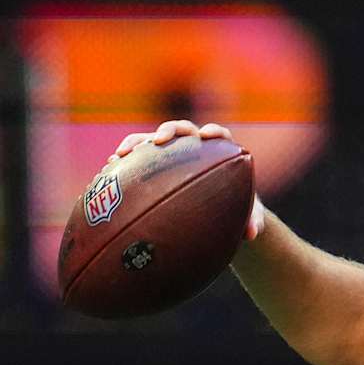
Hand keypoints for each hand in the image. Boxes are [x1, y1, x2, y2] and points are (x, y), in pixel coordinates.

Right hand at [111, 119, 264, 239]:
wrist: (218, 210)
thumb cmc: (236, 209)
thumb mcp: (246, 215)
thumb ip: (253, 221)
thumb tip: (252, 234)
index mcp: (220, 152)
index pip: (219, 135)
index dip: (214, 133)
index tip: (208, 136)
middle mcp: (193, 147)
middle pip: (182, 130)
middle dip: (171, 130)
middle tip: (161, 139)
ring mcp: (171, 153)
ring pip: (152, 140)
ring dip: (137, 142)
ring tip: (123, 154)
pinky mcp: (153, 162)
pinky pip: (136, 158)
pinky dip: (124, 161)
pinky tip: (109, 169)